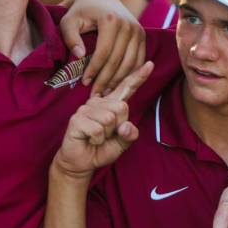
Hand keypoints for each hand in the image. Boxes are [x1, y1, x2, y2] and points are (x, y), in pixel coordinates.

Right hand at [52, 61, 153, 178]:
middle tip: (107, 135)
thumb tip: (126, 126)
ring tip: (97, 137)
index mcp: (112, 104)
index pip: (127, 88)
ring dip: (107, 135)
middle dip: (118, 126)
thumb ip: (130, 134)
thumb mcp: (123, 143)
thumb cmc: (102, 149)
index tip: (150, 64)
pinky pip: (98, 130)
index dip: (138, 77)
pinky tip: (90, 140)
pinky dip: (98, 140)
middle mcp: (99, 102)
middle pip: (121, 107)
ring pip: (110, 119)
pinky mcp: (77, 119)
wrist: (82, 163)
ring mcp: (86, 109)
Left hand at [59, 0, 146, 94]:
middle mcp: (129, 25)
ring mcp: (138, 31)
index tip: (85, 83)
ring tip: (106, 91)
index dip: (94, 70)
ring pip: (131, 63)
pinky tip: (118, 83)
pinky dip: (130, 74)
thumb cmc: (81, 11)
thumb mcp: (69, 20)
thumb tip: (80, 56)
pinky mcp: (143, 36)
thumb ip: (70, 37)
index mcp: (111, 20)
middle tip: (95, 94)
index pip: (104, 52)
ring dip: (119, 80)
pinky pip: (139, 60)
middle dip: (106, 80)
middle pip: (118, 60)